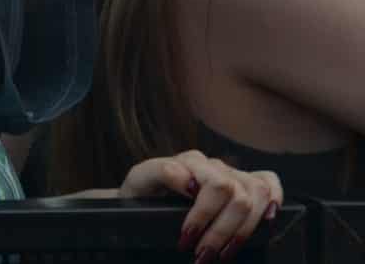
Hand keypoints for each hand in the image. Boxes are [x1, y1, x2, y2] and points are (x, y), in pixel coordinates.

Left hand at [119, 149, 281, 259]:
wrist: (144, 196)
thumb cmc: (144, 191)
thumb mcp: (141, 180)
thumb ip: (159, 172)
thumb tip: (188, 179)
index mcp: (188, 160)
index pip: (213, 184)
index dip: (203, 216)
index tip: (186, 240)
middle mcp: (213, 164)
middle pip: (236, 195)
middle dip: (220, 231)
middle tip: (202, 255)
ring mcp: (231, 172)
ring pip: (256, 193)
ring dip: (242, 230)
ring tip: (223, 253)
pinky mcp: (244, 183)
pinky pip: (269, 181)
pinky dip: (274, 198)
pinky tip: (267, 219)